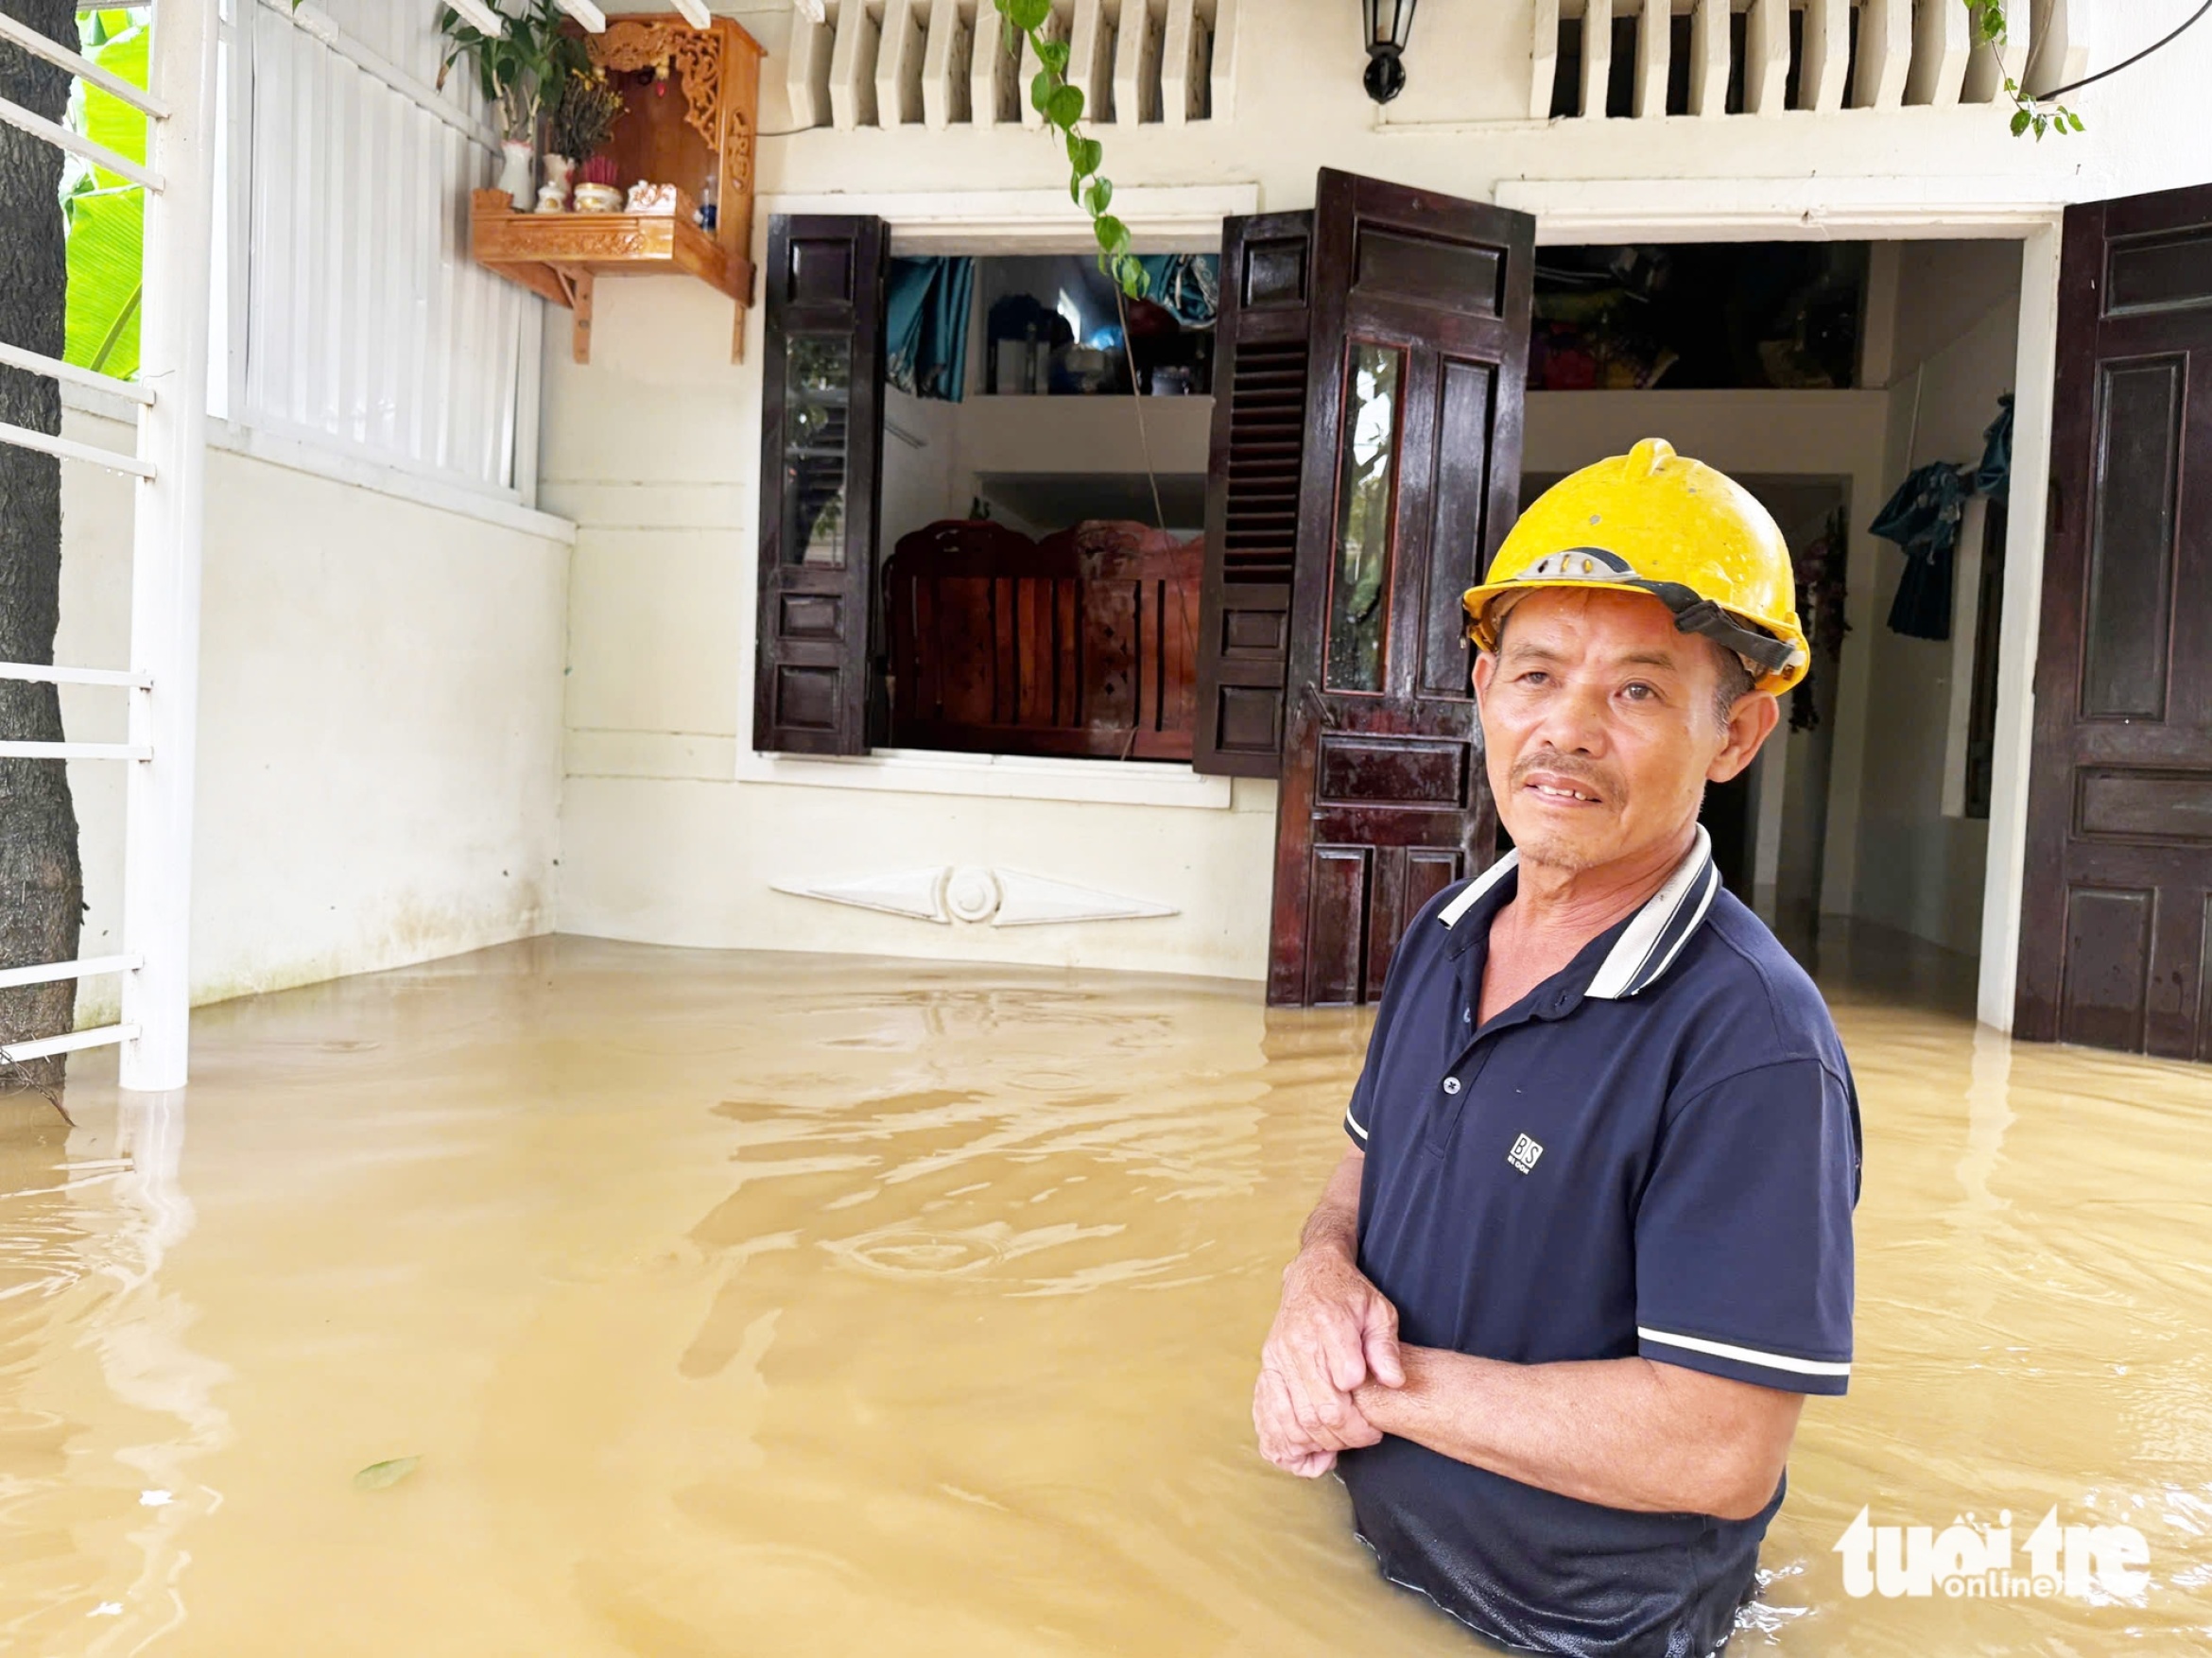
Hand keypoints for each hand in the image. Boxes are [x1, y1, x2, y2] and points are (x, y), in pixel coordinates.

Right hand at [1253, 1244, 1403, 1474]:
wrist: (1311, 1276)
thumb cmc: (1350, 1296)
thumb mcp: (1380, 1312)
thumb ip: (1386, 1346)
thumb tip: (1393, 1380)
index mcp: (1329, 1325)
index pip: (1344, 1385)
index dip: (1362, 1417)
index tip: (1376, 1426)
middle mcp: (1298, 1343)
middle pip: (1319, 1410)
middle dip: (1346, 1436)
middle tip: (1364, 1438)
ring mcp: (1278, 1357)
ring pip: (1294, 1418)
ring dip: (1319, 1441)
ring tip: (1340, 1442)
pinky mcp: (1268, 1367)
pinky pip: (1271, 1413)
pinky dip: (1289, 1437)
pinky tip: (1309, 1443)